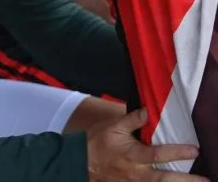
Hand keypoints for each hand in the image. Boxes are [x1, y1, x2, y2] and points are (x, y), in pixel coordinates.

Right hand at [87, 108, 204, 181]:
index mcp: (132, 155)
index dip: (178, 153)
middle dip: (186, 180)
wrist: (81, 160)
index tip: (194, 151)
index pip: (159, 155)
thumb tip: (148, 110)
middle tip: (205, 180)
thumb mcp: (113, 126)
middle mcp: (136, 172)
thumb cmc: (97, 141)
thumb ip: (132, 120)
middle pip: (165, 179)